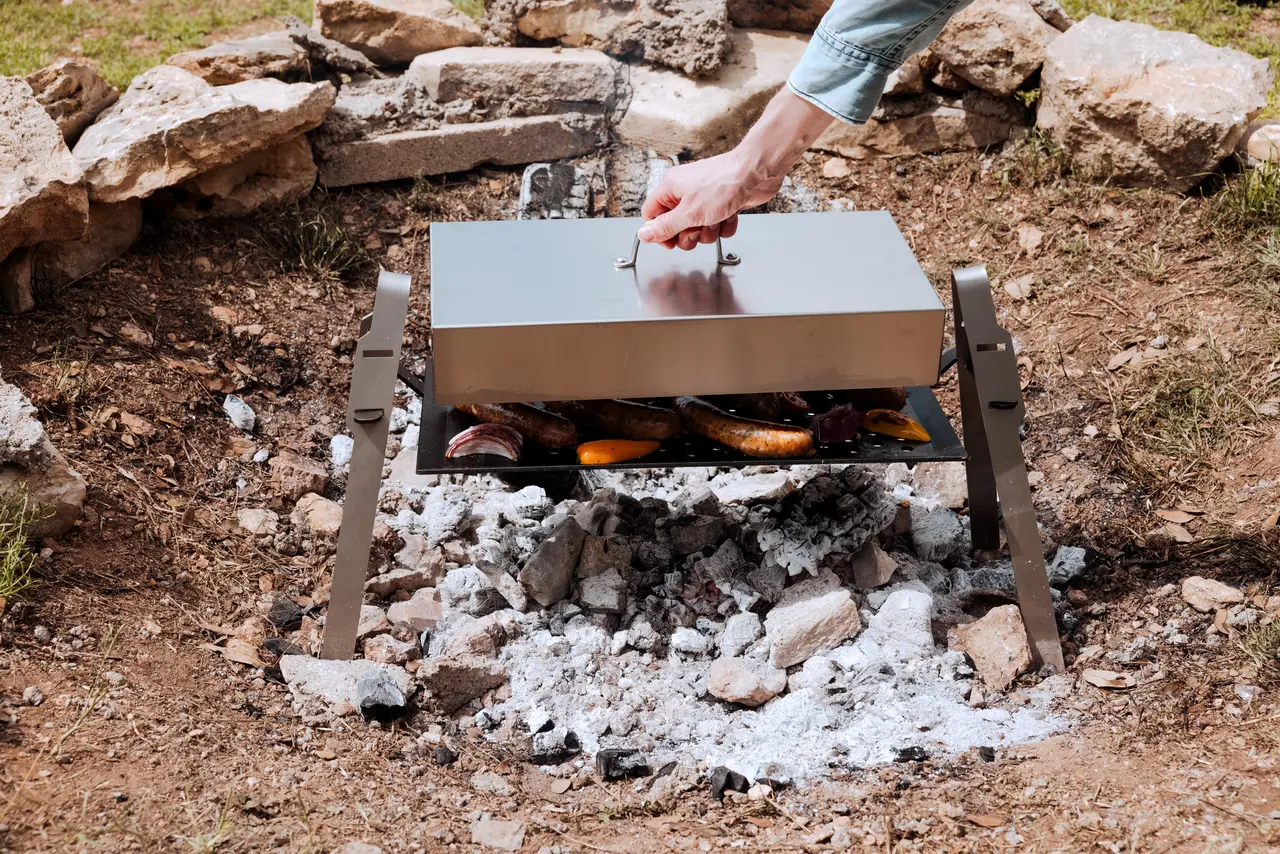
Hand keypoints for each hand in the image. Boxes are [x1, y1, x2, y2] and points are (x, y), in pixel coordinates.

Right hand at [636, 88, 835, 250]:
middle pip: (675, 225)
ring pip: (698, 227)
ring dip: (708, 231)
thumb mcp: (688, 213)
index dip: (659, 232)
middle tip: (697, 230)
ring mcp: (704, 197)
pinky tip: (730, 216)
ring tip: (716, 220)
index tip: (671, 242)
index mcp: (670, 187)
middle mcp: (685, 190)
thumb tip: (643, 234)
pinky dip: (724, 225)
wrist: (757, 172)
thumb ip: (665, 227)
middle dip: (687, 234)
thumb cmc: (724, 184)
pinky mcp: (722, 203)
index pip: (651, 215)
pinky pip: (717, 224)